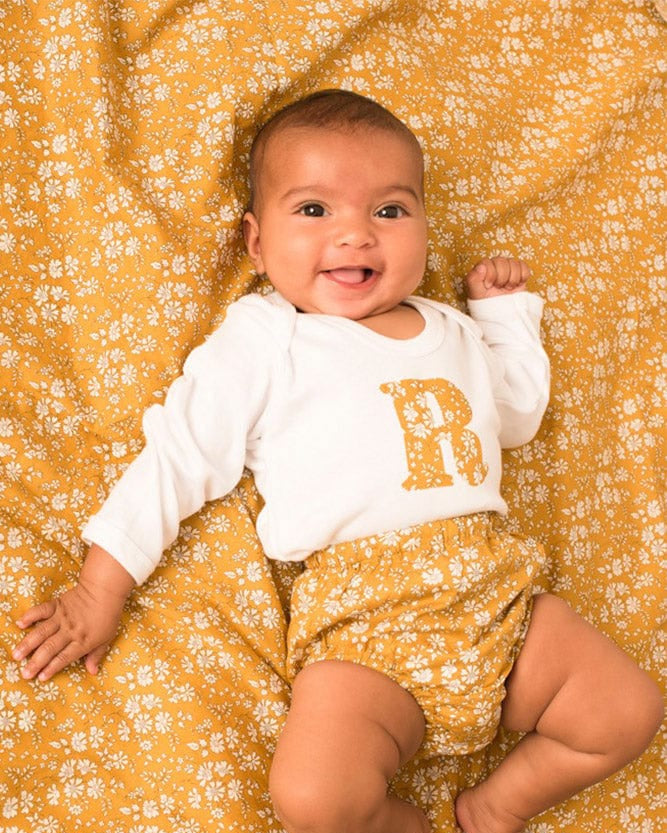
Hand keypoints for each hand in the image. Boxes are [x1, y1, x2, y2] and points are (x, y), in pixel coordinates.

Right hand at [13, 545, 134, 681]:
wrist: (105, 589)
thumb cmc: (108, 615)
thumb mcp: (107, 638)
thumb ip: (97, 655)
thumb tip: (92, 672)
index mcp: (83, 640)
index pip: (65, 657)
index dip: (52, 668)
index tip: (40, 677)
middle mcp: (70, 631)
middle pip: (51, 648)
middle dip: (36, 662)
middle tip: (25, 673)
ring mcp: (62, 617)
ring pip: (42, 632)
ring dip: (28, 644)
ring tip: (17, 655)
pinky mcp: (57, 605)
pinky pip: (42, 610)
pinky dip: (30, 616)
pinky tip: (20, 623)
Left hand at [465, 257, 530, 299]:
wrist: (502, 314)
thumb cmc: (486, 304)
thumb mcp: (476, 293)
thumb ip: (473, 278)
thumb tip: (480, 266)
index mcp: (482, 268)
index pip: (488, 262)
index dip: (490, 275)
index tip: (488, 286)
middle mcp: (495, 266)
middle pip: (501, 261)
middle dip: (501, 278)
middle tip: (498, 287)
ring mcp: (508, 268)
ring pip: (513, 263)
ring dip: (511, 279)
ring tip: (506, 288)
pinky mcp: (520, 273)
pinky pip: (524, 267)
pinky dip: (522, 277)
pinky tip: (515, 285)